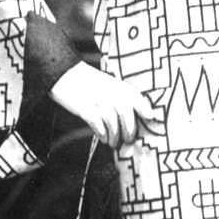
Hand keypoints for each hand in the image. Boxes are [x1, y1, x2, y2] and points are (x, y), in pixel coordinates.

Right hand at [49, 63, 163, 152]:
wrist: (66, 74)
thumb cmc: (91, 83)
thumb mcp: (111, 84)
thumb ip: (123, 98)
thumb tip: (138, 117)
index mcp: (119, 86)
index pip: (136, 98)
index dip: (145, 109)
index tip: (151, 118)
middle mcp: (110, 93)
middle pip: (125, 115)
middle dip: (129, 130)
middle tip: (129, 140)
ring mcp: (97, 101)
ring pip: (112, 123)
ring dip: (115, 136)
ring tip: (114, 143)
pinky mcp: (84, 109)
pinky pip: (97, 125)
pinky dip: (102, 134)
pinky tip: (103, 138)